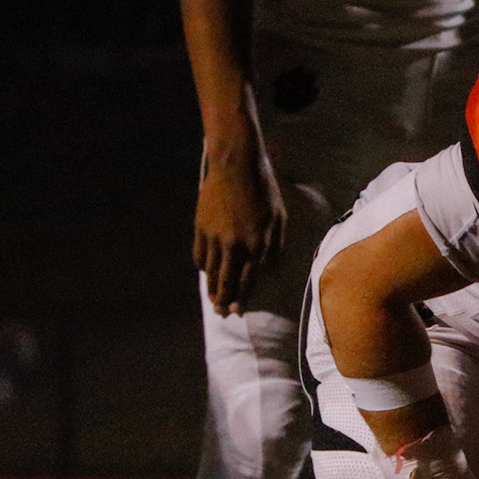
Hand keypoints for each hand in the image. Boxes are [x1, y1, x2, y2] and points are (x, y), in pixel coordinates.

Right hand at [193, 137, 286, 315]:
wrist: (236, 165)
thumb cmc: (264, 190)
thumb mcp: (279, 218)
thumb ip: (274, 247)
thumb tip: (269, 271)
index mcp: (257, 244)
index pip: (248, 281)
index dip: (242, 298)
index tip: (238, 311)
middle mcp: (235, 246)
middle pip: (226, 281)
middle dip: (223, 300)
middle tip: (221, 313)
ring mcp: (215, 237)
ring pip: (211, 272)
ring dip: (211, 288)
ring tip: (213, 300)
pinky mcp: (201, 227)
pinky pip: (200, 255)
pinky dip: (203, 267)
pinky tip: (206, 272)